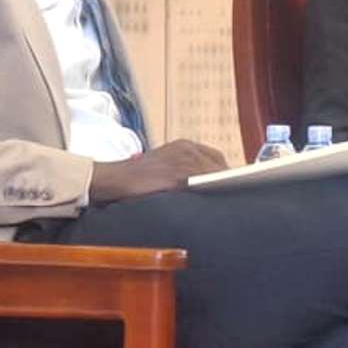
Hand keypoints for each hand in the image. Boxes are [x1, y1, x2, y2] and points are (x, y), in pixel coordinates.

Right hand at [89, 139, 227, 202]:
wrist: (114, 179)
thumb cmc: (137, 177)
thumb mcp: (164, 164)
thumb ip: (186, 168)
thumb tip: (209, 182)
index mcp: (184, 145)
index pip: (215, 156)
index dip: (226, 170)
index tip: (232, 183)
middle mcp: (186, 149)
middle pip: (219, 165)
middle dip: (227, 179)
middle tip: (233, 194)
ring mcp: (182, 161)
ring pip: (213, 175)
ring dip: (222, 187)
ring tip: (228, 201)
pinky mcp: (177, 176)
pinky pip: (201, 184)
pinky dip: (210, 191)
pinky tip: (214, 202)